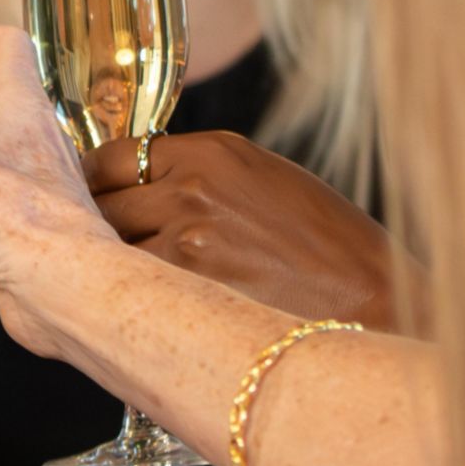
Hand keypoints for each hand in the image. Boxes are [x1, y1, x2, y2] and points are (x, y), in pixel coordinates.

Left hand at [87, 131, 408, 332]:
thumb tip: (145, 194)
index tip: (89, 204)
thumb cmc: (332, 249)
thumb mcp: (267, 184)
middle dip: (91, 227)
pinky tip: (143, 314)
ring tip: (119, 290)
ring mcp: (187, 231)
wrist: (375, 300)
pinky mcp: (189, 280)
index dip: (94, 185)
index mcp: (215, 151)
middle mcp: (193, 182)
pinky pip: (130, 286)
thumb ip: (203, 179)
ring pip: (105, 246)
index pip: (114, 156)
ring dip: (106, 268)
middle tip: (92, 253)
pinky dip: (129, 300)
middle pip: (99, 199)